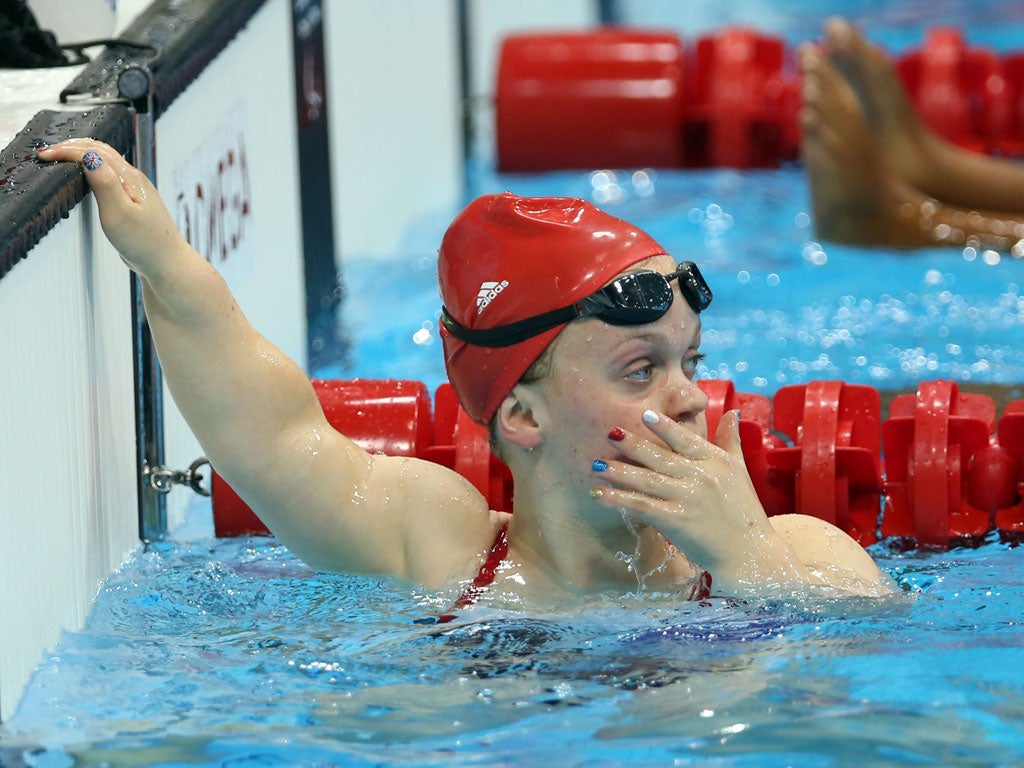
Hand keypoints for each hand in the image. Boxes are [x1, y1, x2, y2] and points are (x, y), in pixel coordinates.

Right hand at [36, 139, 187, 279]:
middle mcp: (134, 179)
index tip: (45, 156)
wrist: (167, 263)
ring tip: (60, 157)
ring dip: (81, 154)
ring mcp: (134, 189)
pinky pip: (109, 175)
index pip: (94, 152)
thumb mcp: (119, 213)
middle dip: (71, 147)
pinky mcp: (133, 201)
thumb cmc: (145, 243)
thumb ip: (104, 183)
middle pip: (101, 150)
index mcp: (130, 179)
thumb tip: (90, 157)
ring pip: (106, 161)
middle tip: (47, 153)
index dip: (67, 150)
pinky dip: (91, 168)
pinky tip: (83, 176)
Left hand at [590, 409, 806, 592]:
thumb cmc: (745, 512)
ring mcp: (688, 499)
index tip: (643, 415)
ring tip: (595, 464)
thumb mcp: (740, 470)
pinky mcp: (676, 521)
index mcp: (716, 461)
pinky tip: (599, 494)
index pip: (685, 439)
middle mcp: (701, 476)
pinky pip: (642, 506)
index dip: (664, 427)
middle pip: (660, 457)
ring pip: (647, 480)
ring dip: (618, 471)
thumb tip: (732, 412)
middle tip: (609, 432)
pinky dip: (618, 499)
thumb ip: (731, 440)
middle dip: (632, 444)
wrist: (751, 554)